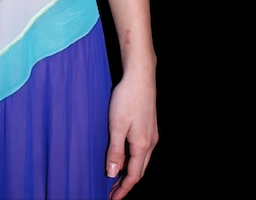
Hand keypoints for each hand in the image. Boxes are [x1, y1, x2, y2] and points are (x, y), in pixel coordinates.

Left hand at [106, 70, 158, 198]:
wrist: (140, 76)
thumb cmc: (127, 98)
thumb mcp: (116, 126)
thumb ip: (115, 151)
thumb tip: (113, 174)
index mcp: (142, 145)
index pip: (134, 176)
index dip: (123, 189)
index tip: (112, 199)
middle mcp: (151, 142)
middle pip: (139, 170)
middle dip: (126, 183)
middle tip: (112, 192)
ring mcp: (152, 133)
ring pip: (141, 160)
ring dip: (129, 170)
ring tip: (115, 176)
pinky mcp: (149, 125)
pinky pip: (142, 149)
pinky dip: (132, 158)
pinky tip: (123, 155)